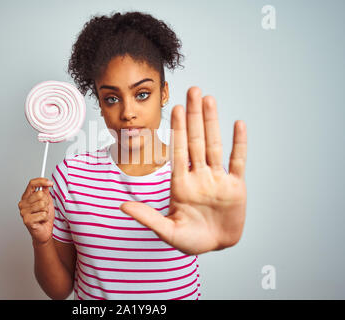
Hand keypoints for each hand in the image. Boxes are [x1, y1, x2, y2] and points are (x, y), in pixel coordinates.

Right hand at [18, 178, 54, 245]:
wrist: (44, 232)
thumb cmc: (44, 217)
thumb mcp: (47, 202)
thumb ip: (45, 192)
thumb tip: (46, 183)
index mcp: (26, 197)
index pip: (32, 184)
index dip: (42, 181)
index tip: (51, 183)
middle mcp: (23, 203)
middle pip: (39, 194)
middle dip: (46, 202)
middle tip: (44, 209)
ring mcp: (23, 212)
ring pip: (42, 204)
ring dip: (46, 211)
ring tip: (42, 215)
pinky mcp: (27, 220)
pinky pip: (43, 214)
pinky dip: (45, 217)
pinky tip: (41, 220)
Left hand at [120, 87, 247, 254]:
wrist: (216, 246)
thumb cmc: (191, 240)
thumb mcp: (167, 231)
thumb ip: (147, 217)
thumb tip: (121, 206)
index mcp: (181, 183)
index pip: (178, 150)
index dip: (176, 129)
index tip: (174, 107)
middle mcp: (199, 176)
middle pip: (196, 140)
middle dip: (193, 116)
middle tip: (192, 90)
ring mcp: (217, 179)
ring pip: (215, 145)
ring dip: (212, 122)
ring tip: (209, 99)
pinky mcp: (236, 186)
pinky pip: (237, 161)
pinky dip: (239, 144)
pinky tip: (238, 125)